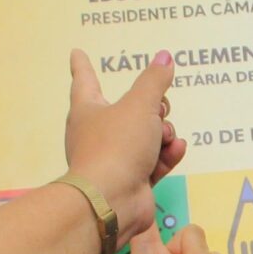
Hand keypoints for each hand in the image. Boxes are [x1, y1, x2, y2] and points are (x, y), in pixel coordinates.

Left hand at [66, 49, 185, 241]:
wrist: (112, 200)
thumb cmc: (117, 145)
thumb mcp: (140, 105)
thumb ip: (155, 80)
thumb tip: (164, 57)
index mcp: (88, 109)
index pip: (85, 80)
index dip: (84, 65)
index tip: (77, 53)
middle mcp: (97, 133)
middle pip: (129, 109)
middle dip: (152, 106)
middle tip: (159, 108)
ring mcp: (114, 159)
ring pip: (147, 135)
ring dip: (163, 132)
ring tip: (164, 137)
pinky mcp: (132, 180)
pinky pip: (155, 160)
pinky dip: (167, 154)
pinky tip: (175, 150)